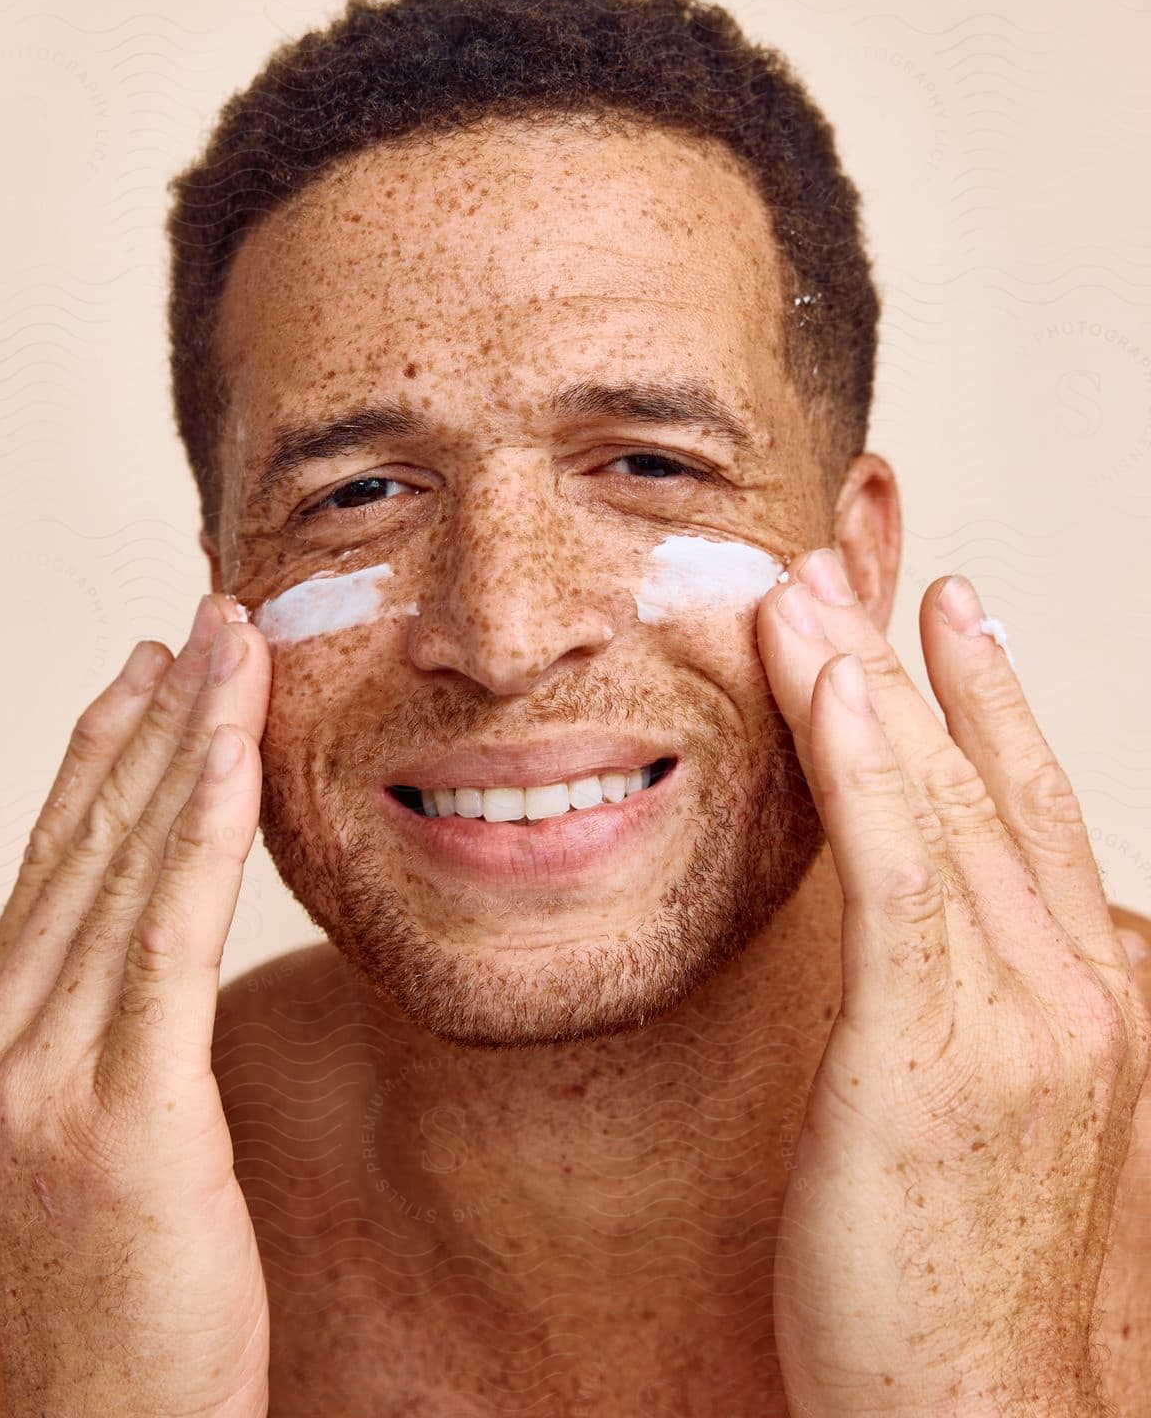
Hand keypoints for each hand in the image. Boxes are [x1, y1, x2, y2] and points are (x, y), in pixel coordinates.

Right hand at [0, 595, 272, 1416]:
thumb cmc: (126, 1306)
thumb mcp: (99, 1151)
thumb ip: (111, 1042)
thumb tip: (159, 958)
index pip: (50, 865)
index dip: (102, 756)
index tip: (149, 673)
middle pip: (81, 844)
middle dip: (151, 719)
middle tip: (202, 620)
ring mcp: (38, 1080)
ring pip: (123, 867)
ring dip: (185, 741)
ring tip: (227, 647)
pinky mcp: (118, 1114)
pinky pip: (166, 938)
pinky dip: (202, 831)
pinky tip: (236, 753)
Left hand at [758, 550, 1150, 1415]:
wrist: (979, 1416)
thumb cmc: (960, 1278)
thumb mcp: (982, 1116)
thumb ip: (960, 1008)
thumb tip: (910, 940)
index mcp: (1085, 996)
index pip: (1034, 809)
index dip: (992, 701)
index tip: (954, 612)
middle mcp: (1069, 985)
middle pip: (985, 783)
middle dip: (911, 664)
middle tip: (857, 563)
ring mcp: (1013, 1016)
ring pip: (940, 805)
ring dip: (868, 683)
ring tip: (811, 588)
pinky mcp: (929, 1053)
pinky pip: (899, 874)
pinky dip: (868, 767)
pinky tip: (826, 683)